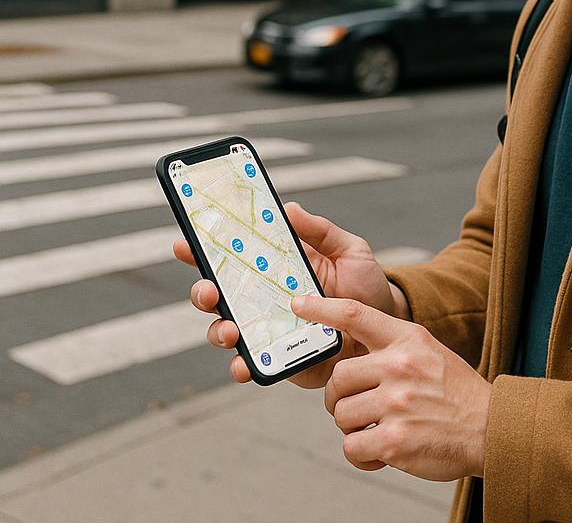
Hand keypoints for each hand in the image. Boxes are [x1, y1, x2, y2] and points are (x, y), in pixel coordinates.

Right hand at [172, 201, 407, 387]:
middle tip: (209, 290)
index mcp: (277, 266)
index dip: (203, 249)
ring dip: (219, 330)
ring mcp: (269, 330)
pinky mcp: (280, 359)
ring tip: (230, 330)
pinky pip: (252, 364)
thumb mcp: (349, 250)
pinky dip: (241, 366)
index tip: (185, 242)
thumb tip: (289, 208)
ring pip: (226, 329)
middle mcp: (265, 298)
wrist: (383, 332)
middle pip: (219, 294)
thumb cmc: (365, 287)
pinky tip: (244, 363)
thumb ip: (321, 231)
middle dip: (203, 291)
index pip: (233, 255)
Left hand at [294, 295, 491, 481]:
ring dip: (355, 427)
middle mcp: (399, 366)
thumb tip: (349, 357)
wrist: (490, 428)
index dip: (322, 308)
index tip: (298, 303)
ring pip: (341, 415)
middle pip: (338, 378)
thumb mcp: (428, 351)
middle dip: (342, 397)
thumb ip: (392, 347)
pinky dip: (363, 453)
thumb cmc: (454, 392)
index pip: (355, 314)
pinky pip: (351, 446)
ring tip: (381, 427)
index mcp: (407, 339)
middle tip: (362, 406)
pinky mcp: (393, 440)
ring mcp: (395, 403)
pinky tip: (384, 450)